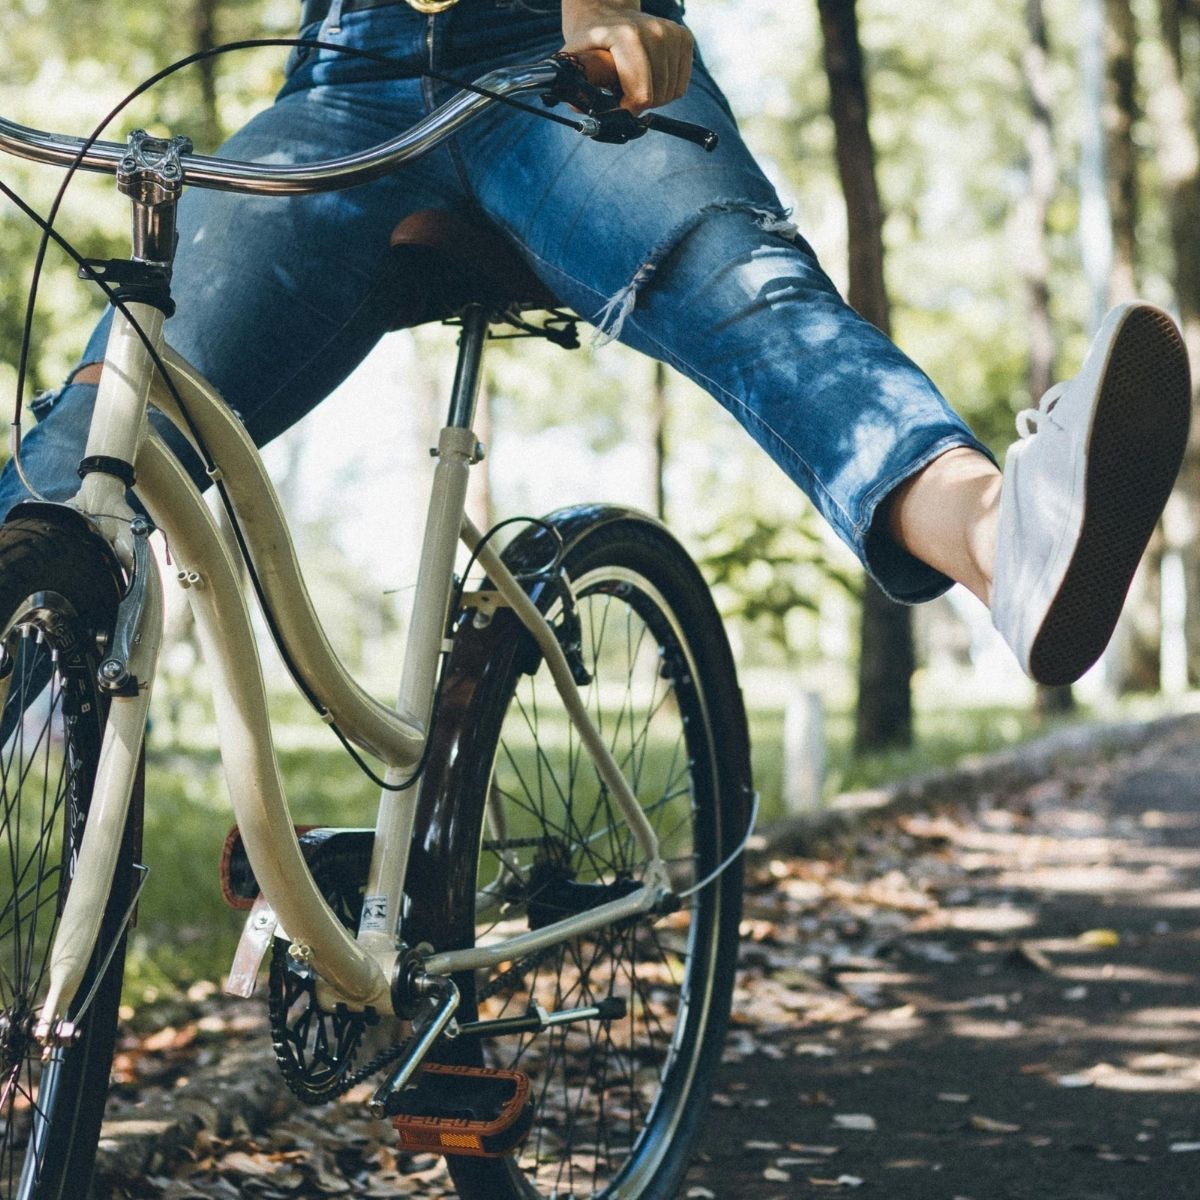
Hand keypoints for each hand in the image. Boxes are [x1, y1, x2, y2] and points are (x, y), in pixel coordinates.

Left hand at [561, 0, 693, 112]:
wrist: (609, 13)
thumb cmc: (592, 41)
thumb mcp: (576, 58)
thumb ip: (575, 83)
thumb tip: (577, 106)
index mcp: (627, 36)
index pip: (640, 94)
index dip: (628, 110)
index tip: (616, 106)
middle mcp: (654, 32)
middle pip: (656, 96)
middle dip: (638, 104)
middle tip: (623, 93)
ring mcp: (672, 33)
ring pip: (670, 94)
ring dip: (653, 98)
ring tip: (635, 83)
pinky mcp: (684, 38)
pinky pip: (680, 86)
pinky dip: (666, 90)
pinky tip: (650, 78)